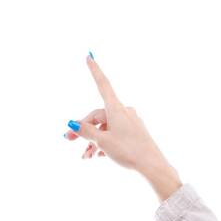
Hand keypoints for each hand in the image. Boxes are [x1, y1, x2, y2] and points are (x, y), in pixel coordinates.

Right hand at [65, 54, 181, 199]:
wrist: (152, 166)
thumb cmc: (128, 151)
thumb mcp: (103, 141)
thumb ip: (87, 132)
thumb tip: (73, 124)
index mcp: (116, 108)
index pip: (102, 84)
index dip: (94, 70)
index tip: (89, 55)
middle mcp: (124, 112)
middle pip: (98, 116)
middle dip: (83, 128)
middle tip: (68, 140)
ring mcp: (130, 123)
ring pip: (106, 128)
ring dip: (93, 141)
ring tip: (85, 157)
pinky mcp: (135, 134)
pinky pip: (115, 134)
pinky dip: (105, 143)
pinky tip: (98, 156)